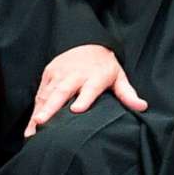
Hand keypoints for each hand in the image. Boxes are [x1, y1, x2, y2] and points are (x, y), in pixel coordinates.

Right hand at [26, 43, 147, 134]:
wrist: (88, 42)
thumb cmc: (104, 66)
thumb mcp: (119, 76)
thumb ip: (127, 93)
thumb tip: (142, 106)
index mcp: (94, 75)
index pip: (89, 88)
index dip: (84, 98)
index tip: (76, 110)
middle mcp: (75, 74)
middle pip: (62, 91)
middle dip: (50, 107)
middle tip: (41, 123)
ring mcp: (59, 73)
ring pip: (47, 94)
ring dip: (39, 112)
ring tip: (32, 131)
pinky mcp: (48, 74)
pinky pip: (40, 94)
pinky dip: (35, 109)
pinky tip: (31, 126)